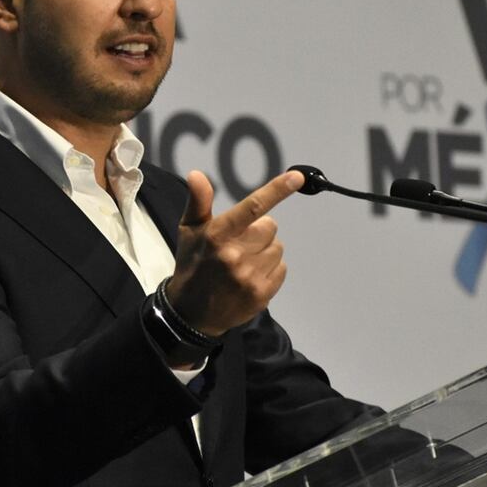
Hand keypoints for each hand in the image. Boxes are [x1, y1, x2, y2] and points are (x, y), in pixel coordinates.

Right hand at [164, 169, 304, 337]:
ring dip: (264, 251)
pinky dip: (270, 269)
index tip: (297, 178)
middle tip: (239, 243)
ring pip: (277, 248)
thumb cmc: (193, 264)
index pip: (251, 207)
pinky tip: (251, 275)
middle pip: (270, 226)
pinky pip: (281, 268)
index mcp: (217, 235)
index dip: (276, 190)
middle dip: (258, 231)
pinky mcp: (261, 293)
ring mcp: (249, 276)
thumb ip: (198, 201)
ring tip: (244, 262)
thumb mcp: (189, 231)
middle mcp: (234, 255)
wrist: (191, 313)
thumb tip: (197, 174)